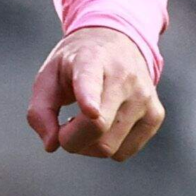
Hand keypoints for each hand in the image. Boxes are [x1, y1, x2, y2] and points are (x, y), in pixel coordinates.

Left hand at [27, 27, 164, 160]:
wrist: (119, 42)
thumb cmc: (76, 64)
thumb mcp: (48, 76)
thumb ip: (40, 111)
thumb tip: (52, 146)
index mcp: (91, 59)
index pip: (90, 81)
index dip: (89, 99)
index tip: (90, 111)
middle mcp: (124, 77)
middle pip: (97, 127)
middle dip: (70, 140)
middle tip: (64, 126)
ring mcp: (144, 97)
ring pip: (109, 147)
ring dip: (86, 146)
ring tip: (84, 122)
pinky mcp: (156, 115)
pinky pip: (123, 153)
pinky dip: (106, 148)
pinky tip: (103, 126)